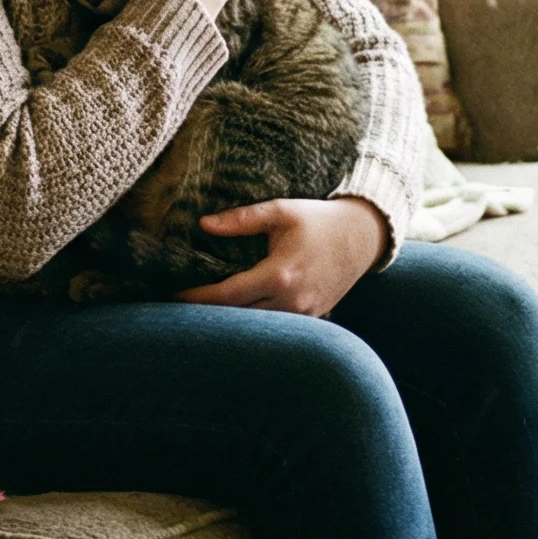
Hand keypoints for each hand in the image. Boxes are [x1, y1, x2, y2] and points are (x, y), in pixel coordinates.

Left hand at [175, 196, 389, 317]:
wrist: (364, 237)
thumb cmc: (320, 220)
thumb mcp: (281, 211)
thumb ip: (242, 218)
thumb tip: (204, 224)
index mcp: (279, 275)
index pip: (227, 295)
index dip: (197, 298)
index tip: (173, 296)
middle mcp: (291, 301)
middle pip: (239, 319)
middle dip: (209, 316)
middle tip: (181, 310)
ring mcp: (305, 314)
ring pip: (258, 327)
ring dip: (233, 323)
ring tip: (204, 316)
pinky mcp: (314, 318)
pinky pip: (279, 327)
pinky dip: (257, 323)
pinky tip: (239, 317)